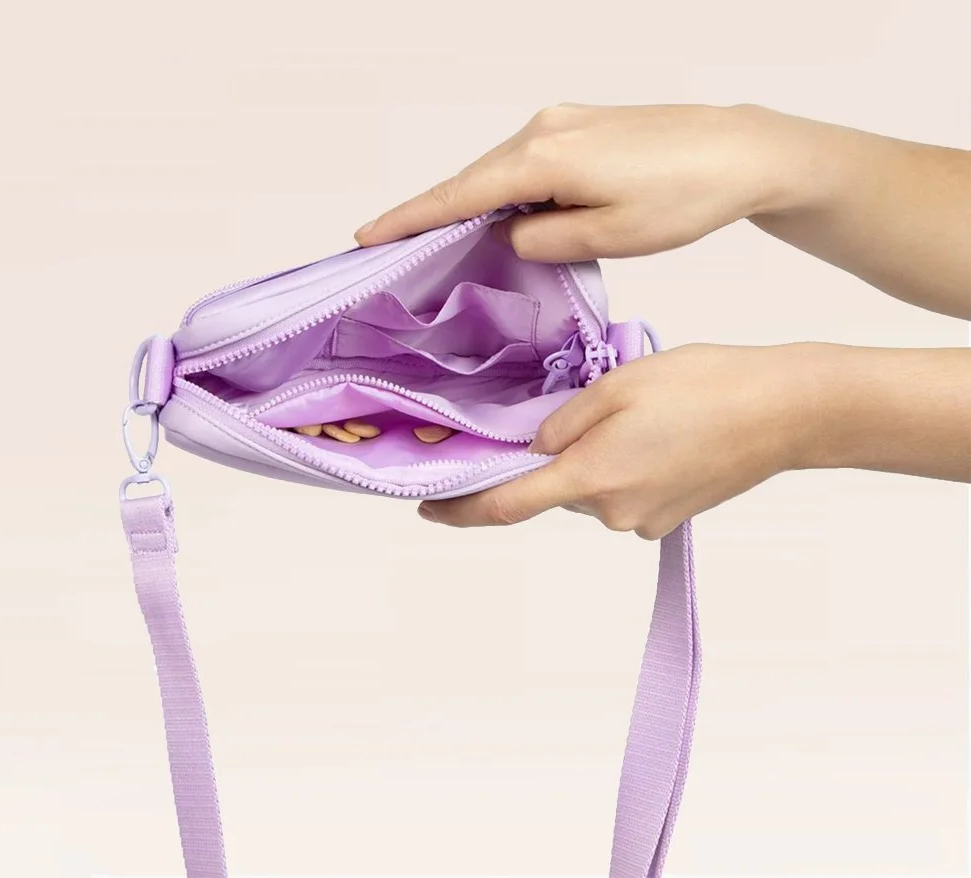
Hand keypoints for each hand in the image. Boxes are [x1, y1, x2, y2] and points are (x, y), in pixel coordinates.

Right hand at [355, 103, 827, 261]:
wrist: (745, 151)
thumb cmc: (686, 197)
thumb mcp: (608, 238)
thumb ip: (541, 241)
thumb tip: (508, 236)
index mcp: (543, 159)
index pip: (457, 196)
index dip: (408, 220)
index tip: (366, 238)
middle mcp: (543, 129)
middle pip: (472, 180)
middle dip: (434, 214)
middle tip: (394, 250)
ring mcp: (562, 121)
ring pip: (500, 171)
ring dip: (477, 204)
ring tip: (448, 243)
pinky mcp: (582, 124)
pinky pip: (525, 160)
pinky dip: (508, 189)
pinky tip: (507, 216)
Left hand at [416, 343, 825, 538]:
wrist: (789, 412)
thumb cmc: (707, 387)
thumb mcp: (617, 385)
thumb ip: (561, 420)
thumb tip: (532, 446)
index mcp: (590, 477)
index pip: (504, 506)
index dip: (458, 509)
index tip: (425, 507)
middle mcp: (612, 511)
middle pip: (552, 486)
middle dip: (551, 454)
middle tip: (587, 407)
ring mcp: (644, 518)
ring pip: (589, 485)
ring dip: (593, 454)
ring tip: (639, 411)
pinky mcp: (670, 515)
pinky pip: (624, 489)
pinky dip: (625, 462)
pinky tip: (659, 430)